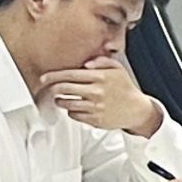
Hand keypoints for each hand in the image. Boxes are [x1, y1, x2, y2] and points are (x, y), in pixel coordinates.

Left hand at [43, 55, 158, 132]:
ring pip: (66, 103)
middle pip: (64, 88)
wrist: (136, 110)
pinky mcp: (94, 119)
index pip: (70, 74)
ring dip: (60, 100)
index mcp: (100, 77)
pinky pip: (73, 115)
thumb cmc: (125, 89)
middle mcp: (96, 92)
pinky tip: (75, 107)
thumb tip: (86, 63)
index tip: (44, 78)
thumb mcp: (118, 69)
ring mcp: (94, 107)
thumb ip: (102, 61)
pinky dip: (71, 111)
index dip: (54, 75)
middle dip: (53, 88)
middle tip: (50, 88)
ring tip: (61, 99)